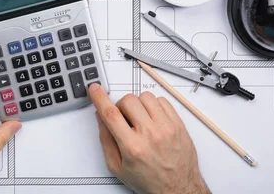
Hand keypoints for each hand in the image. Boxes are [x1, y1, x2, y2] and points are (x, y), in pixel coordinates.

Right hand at [89, 84, 209, 193]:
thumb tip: (101, 117)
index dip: (100, 98)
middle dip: (121, 106)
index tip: (95, 89)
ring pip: (145, 97)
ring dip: (138, 104)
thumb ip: (106, 140)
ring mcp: (166, 128)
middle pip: (128, 101)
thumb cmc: (150, 180)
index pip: (111, 114)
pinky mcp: (178, 124)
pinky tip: (153, 118)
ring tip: (140, 118)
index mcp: (132, 147)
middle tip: (124, 117)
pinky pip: (162, 100)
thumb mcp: (118, 167)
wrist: (178, 188)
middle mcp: (150, 135)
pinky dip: (154, 105)